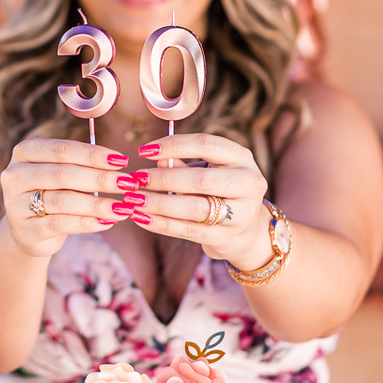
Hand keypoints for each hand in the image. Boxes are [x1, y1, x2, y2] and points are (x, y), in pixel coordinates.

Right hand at [0, 138, 139, 257]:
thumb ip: (82, 164)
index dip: (94, 155)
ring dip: (97, 204)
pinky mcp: (25, 230)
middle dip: (100, 178)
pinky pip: (60, 224)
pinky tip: (107, 222)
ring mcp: (16, 204)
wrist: (29, 230)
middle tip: (128, 183)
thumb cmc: (53, 192)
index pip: (62, 149)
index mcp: (25, 152)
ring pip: (63, 201)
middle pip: (63, 174)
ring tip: (123, 207)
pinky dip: (87, 223)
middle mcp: (15, 175)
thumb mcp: (62, 172)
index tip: (122, 161)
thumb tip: (119, 163)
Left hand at [129, 133, 271, 265]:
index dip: (173, 145)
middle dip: (163, 178)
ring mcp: (242, 213)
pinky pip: (189, 229)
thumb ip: (183, 164)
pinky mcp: (228, 237)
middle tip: (136, 179)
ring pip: (194, 207)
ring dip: (159, 203)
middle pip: (201, 179)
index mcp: (242, 158)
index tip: (144, 150)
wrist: (248, 231)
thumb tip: (156, 156)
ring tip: (133, 200)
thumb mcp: (208, 171)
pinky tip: (141, 217)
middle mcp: (248, 183)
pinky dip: (161, 224)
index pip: (206, 144)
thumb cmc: (220, 191)